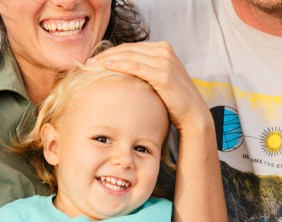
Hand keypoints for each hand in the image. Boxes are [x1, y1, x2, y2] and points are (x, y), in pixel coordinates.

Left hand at [87, 42, 211, 132]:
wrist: (192, 114)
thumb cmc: (173, 100)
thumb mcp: (159, 79)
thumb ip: (145, 70)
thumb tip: (122, 71)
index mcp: (163, 48)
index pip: (131, 47)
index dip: (112, 52)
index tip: (95, 59)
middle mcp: (164, 50)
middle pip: (128, 49)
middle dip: (106, 55)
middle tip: (88, 62)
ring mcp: (165, 61)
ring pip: (129, 56)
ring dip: (108, 59)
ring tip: (92, 65)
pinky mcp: (163, 74)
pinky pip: (135, 66)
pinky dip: (119, 65)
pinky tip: (105, 67)